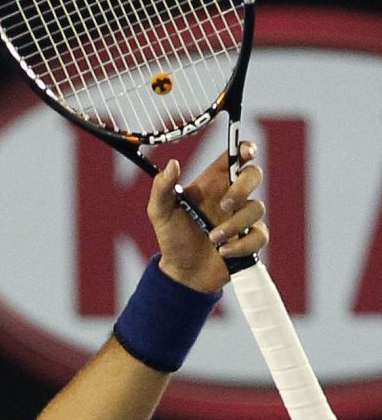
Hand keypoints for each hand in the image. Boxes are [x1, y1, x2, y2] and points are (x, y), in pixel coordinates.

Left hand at [148, 141, 267, 292]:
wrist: (183, 271)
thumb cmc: (172, 237)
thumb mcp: (160, 212)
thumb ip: (162, 188)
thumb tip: (172, 163)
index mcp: (212, 183)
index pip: (234, 157)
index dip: (245, 148)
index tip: (247, 152)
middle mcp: (230, 195)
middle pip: (253, 175)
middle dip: (243, 187)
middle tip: (225, 205)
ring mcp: (243, 216)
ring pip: (256, 208)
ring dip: (234, 225)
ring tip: (212, 238)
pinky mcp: (251, 238)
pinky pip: (259, 235)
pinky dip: (241, 244)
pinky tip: (222, 251)